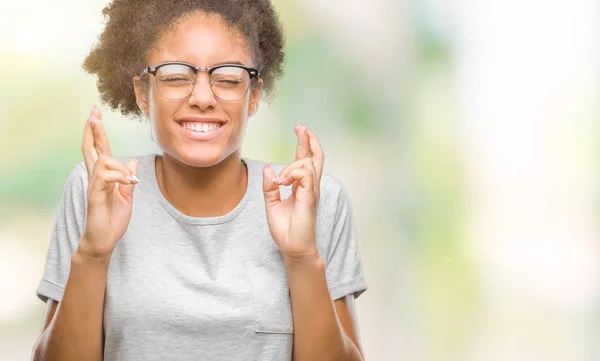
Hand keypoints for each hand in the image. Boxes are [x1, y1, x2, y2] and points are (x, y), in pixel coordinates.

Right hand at [78, 106, 139, 259]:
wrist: (104, 241)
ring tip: (131, 182)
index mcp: (104, 177)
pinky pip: (104, 177)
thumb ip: (127, 179)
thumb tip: (131, 161)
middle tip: (92, 112)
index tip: (94, 115)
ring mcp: (94, 186)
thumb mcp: (126, 196)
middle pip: (91, 149)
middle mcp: (96, 178)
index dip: (96, 133)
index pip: (98, 150)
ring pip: (103, 161)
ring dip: (120, 167)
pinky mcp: (94, 196)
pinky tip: (129, 184)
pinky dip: (118, 176)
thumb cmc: (112, 220)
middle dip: (93, 130)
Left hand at [262, 123, 324, 259]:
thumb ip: (270, 186)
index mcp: (302, 187)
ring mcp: (311, 191)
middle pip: (315, 157)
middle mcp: (310, 187)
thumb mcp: (271, 204)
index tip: (299, 129)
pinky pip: (305, 174)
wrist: (293, 247)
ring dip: (291, 165)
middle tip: (301, 127)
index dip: (304, 143)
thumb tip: (268, 169)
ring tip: (279, 180)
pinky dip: (291, 173)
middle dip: (309, 140)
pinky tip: (282, 182)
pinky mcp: (309, 197)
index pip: (306, 160)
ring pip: (307, 163)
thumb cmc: (285, 229)